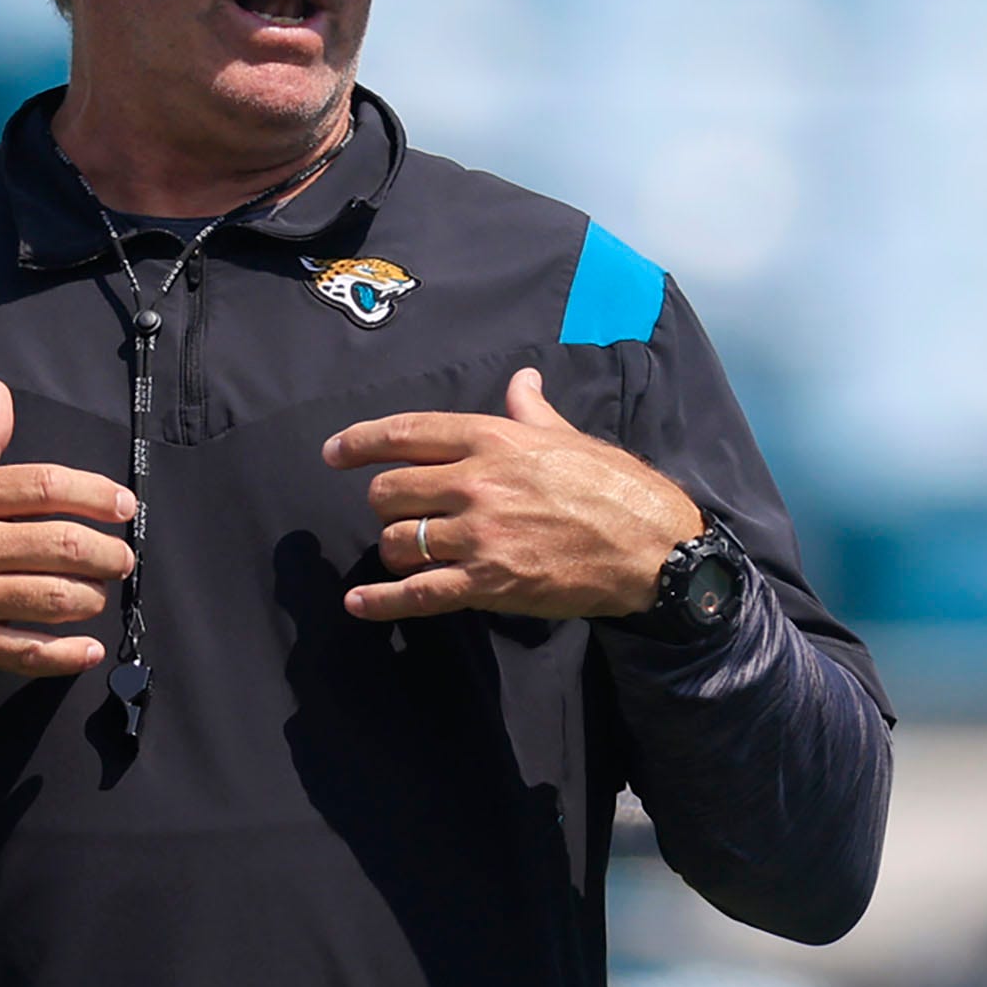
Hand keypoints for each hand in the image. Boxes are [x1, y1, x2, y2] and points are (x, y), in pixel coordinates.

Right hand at [0, 380, 135, 677]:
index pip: (46, 485)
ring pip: (53, 598)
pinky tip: (87, 649)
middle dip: (108, 554)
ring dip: (91, 599)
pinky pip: (26, 652)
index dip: (96, 495)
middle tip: (121, 558)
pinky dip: (65, 655)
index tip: (125, 506)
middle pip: (62, 544)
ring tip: (97, 595)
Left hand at [327, 369, 700, 622]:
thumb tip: (521, 381)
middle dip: (387, 504)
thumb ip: (531, 411)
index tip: (334, 453)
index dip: (361, 443)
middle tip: (403, 513)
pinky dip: (382, 602)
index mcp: (492, 438)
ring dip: (396, 549)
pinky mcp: (487, 582)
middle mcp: (476, 482)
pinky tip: (358, 605)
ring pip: (397, 541)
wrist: (651, 547)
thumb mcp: (568, 437)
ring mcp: (479, 535)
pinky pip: (416, 594)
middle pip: (389, 491)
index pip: (407, 433)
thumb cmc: (614, 488)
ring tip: (411, 554)